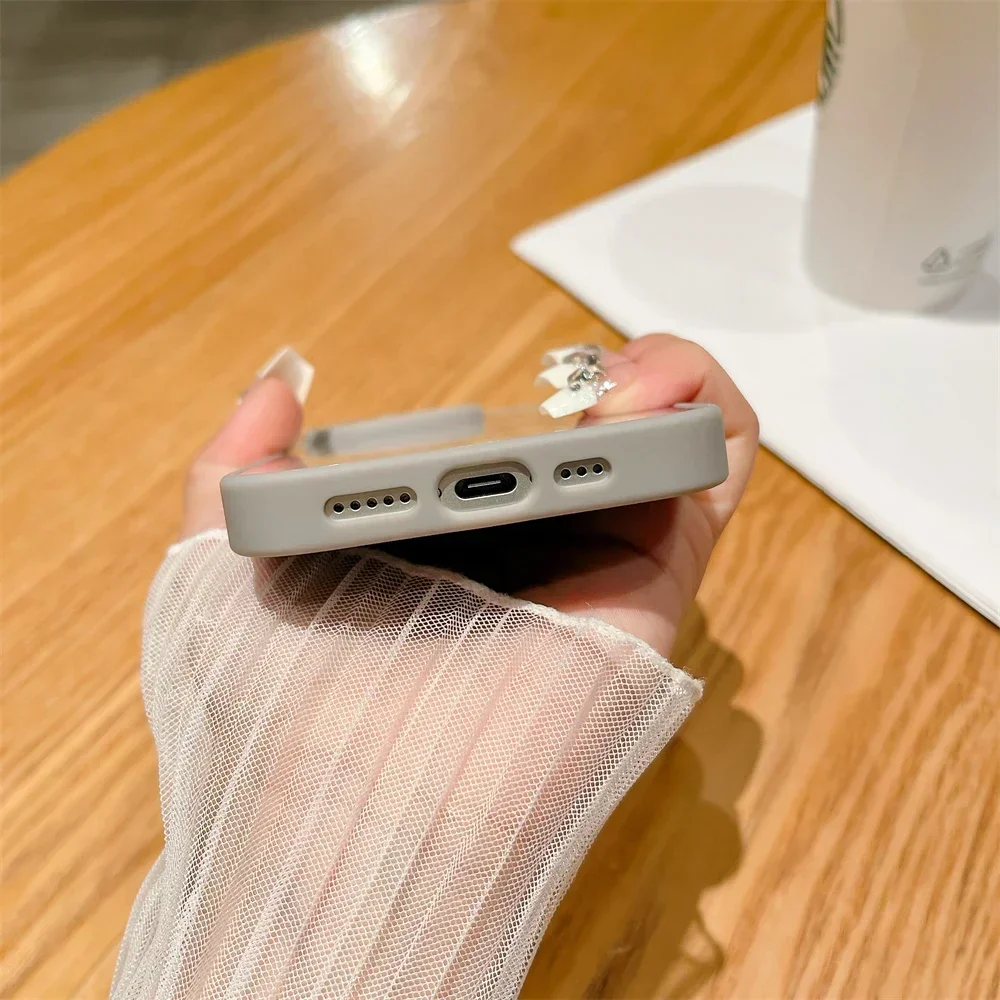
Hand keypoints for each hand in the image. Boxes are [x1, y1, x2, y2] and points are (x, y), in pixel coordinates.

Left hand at [182, 334, 757, 656]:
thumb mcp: (228, 568)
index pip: (491, 450)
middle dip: (587, 384)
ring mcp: (599, 558)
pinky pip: (715, 467)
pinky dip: (703, 405)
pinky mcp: (658, 570)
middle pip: (584, 439)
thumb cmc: (288, 708)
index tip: (477, 400)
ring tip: (604, 385)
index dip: (502, 405)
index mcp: (438, 547)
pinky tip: (643, 392)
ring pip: (661, 437)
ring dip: (653, 377)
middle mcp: (528, 553)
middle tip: (553, 385)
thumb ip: (239, 469)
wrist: (362, 813)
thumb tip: (278, 382)